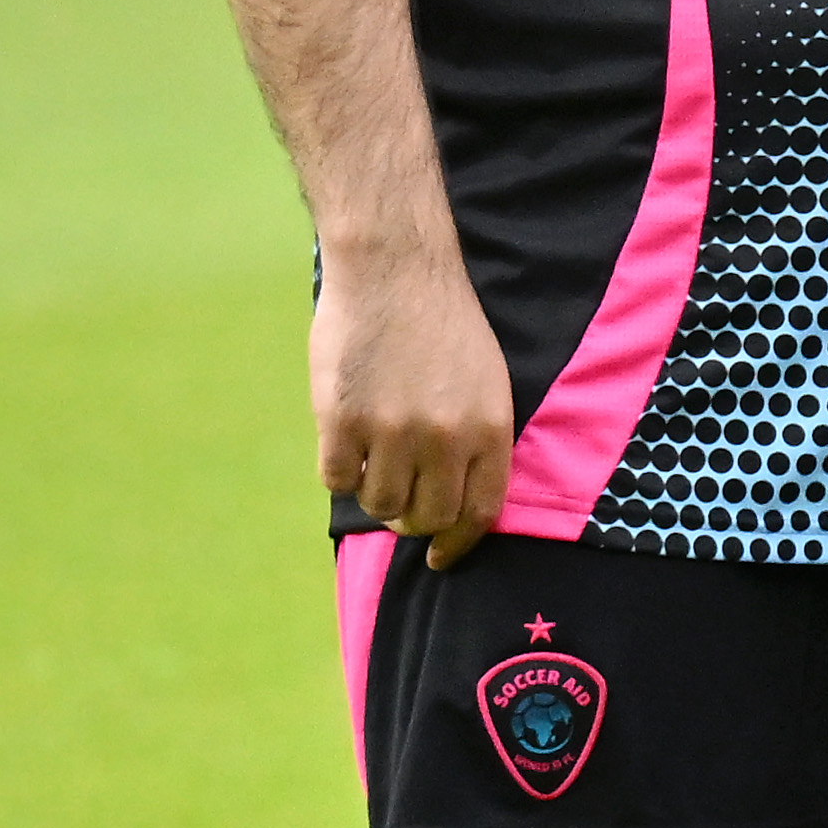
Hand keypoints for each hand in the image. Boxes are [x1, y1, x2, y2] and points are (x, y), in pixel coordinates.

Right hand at [313, 231, 514, 563]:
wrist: (396, 272)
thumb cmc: (444, 327)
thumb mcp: (487, 383)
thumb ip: (476, 440)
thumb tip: (456, 502)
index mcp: (489, 428)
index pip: (480, 513)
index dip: (458, 543)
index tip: (441, 556)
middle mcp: (445, 436)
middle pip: (427, 517)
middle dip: (414, 524)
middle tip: (401, 509)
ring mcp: (392, 429)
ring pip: (380, 503)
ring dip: (376, 497)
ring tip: (375, 468)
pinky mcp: (342, 418)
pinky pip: (337, 477)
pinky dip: (341, 472)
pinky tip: (347, 447)